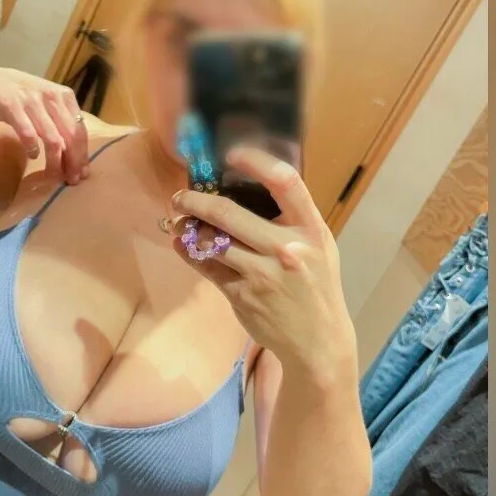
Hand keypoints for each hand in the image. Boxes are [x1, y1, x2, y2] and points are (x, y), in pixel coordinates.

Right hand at [0, 66, 88, 183]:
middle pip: (70, 137)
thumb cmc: (22, 97)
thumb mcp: (47, 103)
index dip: (83, 155)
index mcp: (64, 96)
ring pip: (52, 139)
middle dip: (73, 162)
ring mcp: (32, 101)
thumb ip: (63, 121)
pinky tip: (33, 156)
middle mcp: (51, 96)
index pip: (79, 131)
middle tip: (72, 180)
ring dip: (55, 162)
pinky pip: (28, 134)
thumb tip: (78, 154)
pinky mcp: (12, 106)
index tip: (83, 174)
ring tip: (54, 175)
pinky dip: (32, 148)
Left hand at [171, 148, 355, 379]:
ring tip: (177, 222)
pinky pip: (207, 268)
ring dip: (186, 229)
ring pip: (211, 242)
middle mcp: (287, 249)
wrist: (318, 340)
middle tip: (180, 197)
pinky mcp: (242, 295)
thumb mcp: (318, 247)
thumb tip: (244, 188)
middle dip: (196, 201)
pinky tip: (181, 245)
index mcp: (311, 229)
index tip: (230, 154)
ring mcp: (263, 274)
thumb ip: (290, 219)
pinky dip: (189, 253)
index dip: (256, 161)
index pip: (285, 182)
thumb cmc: (316, 286)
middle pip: (229, 213)